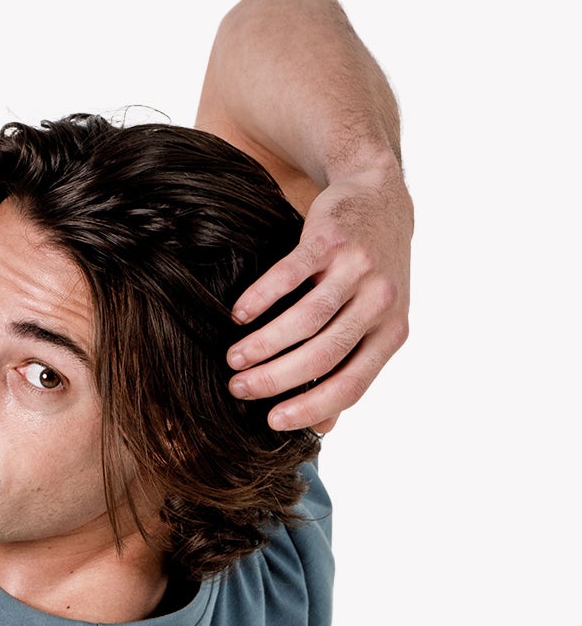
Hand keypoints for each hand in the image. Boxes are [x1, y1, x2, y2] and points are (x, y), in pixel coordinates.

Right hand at [225, 162, 412, 434]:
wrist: (379, 198)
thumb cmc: (369, 274)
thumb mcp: (373, 322)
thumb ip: (349, 368)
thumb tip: (322, 427)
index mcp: (392, 333)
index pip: (352, 383)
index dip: (310, 406)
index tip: (272, 421)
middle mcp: (380, 302)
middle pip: (323, 354)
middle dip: (275, 378)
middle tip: (238, 389)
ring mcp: (358, 269)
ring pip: (306, 319)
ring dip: (263, 344)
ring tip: (233, 358)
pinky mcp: (331, 239)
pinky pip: (291, 275)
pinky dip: (260, 298)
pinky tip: (238, 315)